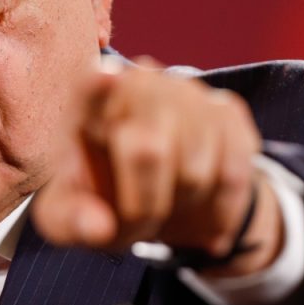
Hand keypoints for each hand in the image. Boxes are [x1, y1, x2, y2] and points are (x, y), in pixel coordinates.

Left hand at [32, 57, 282, 276]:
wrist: (156, 195)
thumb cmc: (99, 199)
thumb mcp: (69, 218)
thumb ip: (72, 222)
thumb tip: (99, 227)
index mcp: (86, 107)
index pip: (89, 88)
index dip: (99, 86)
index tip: (105, 77)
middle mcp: (138, 86)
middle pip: (149, 152)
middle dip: (144, 206)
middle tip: (138, 224)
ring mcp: (186, 93)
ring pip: (195, 171)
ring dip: (182, 207)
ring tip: (168, 207)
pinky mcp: (226, 111)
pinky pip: (233, 173)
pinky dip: (220, 209)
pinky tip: (204, 213)